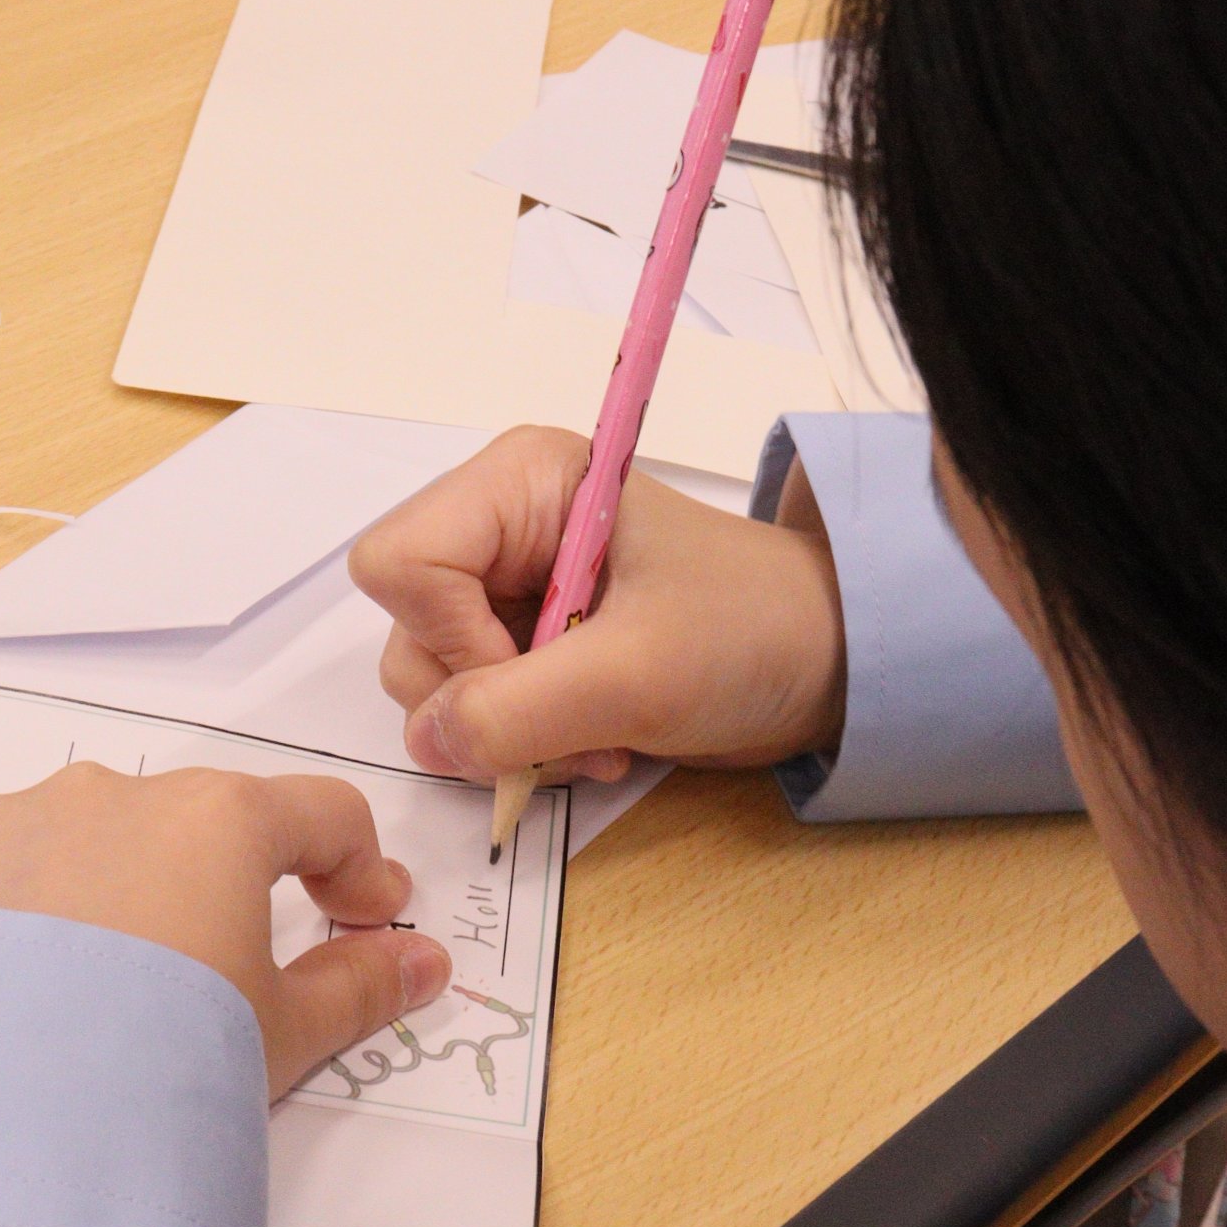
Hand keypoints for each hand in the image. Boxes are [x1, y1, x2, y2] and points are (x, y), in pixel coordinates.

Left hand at [0, 764, 451, 1098]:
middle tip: (222, 971)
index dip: (357, 867)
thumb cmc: (165, 1067)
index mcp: (213, 820)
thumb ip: (359, 987)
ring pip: (75, 846)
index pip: (318, 813)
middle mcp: (104, 796)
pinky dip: (8, 926)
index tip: (365, 919)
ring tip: (97, 1002)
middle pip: (188, 825)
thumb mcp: (280, 1037)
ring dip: (104, 900)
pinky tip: (9, 1005)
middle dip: (217, 885)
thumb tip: (425, 961)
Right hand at [348, 425, 846, 784]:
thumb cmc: (749, 634)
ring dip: (507, 735)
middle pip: (406, 628)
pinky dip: (522, 743)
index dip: (447, 638)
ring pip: (430, 682)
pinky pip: (472, 710)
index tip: (531, 673)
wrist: (826, 665)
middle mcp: (499, 526)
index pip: (400, 561)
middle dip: (482, 700)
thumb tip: (427, 740)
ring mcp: (507, 588)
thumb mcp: (636, 674)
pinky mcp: (523, 643)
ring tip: (596, 739)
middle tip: (576, 727)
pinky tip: (592, 741)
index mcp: (521, 483)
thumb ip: (518, 709)